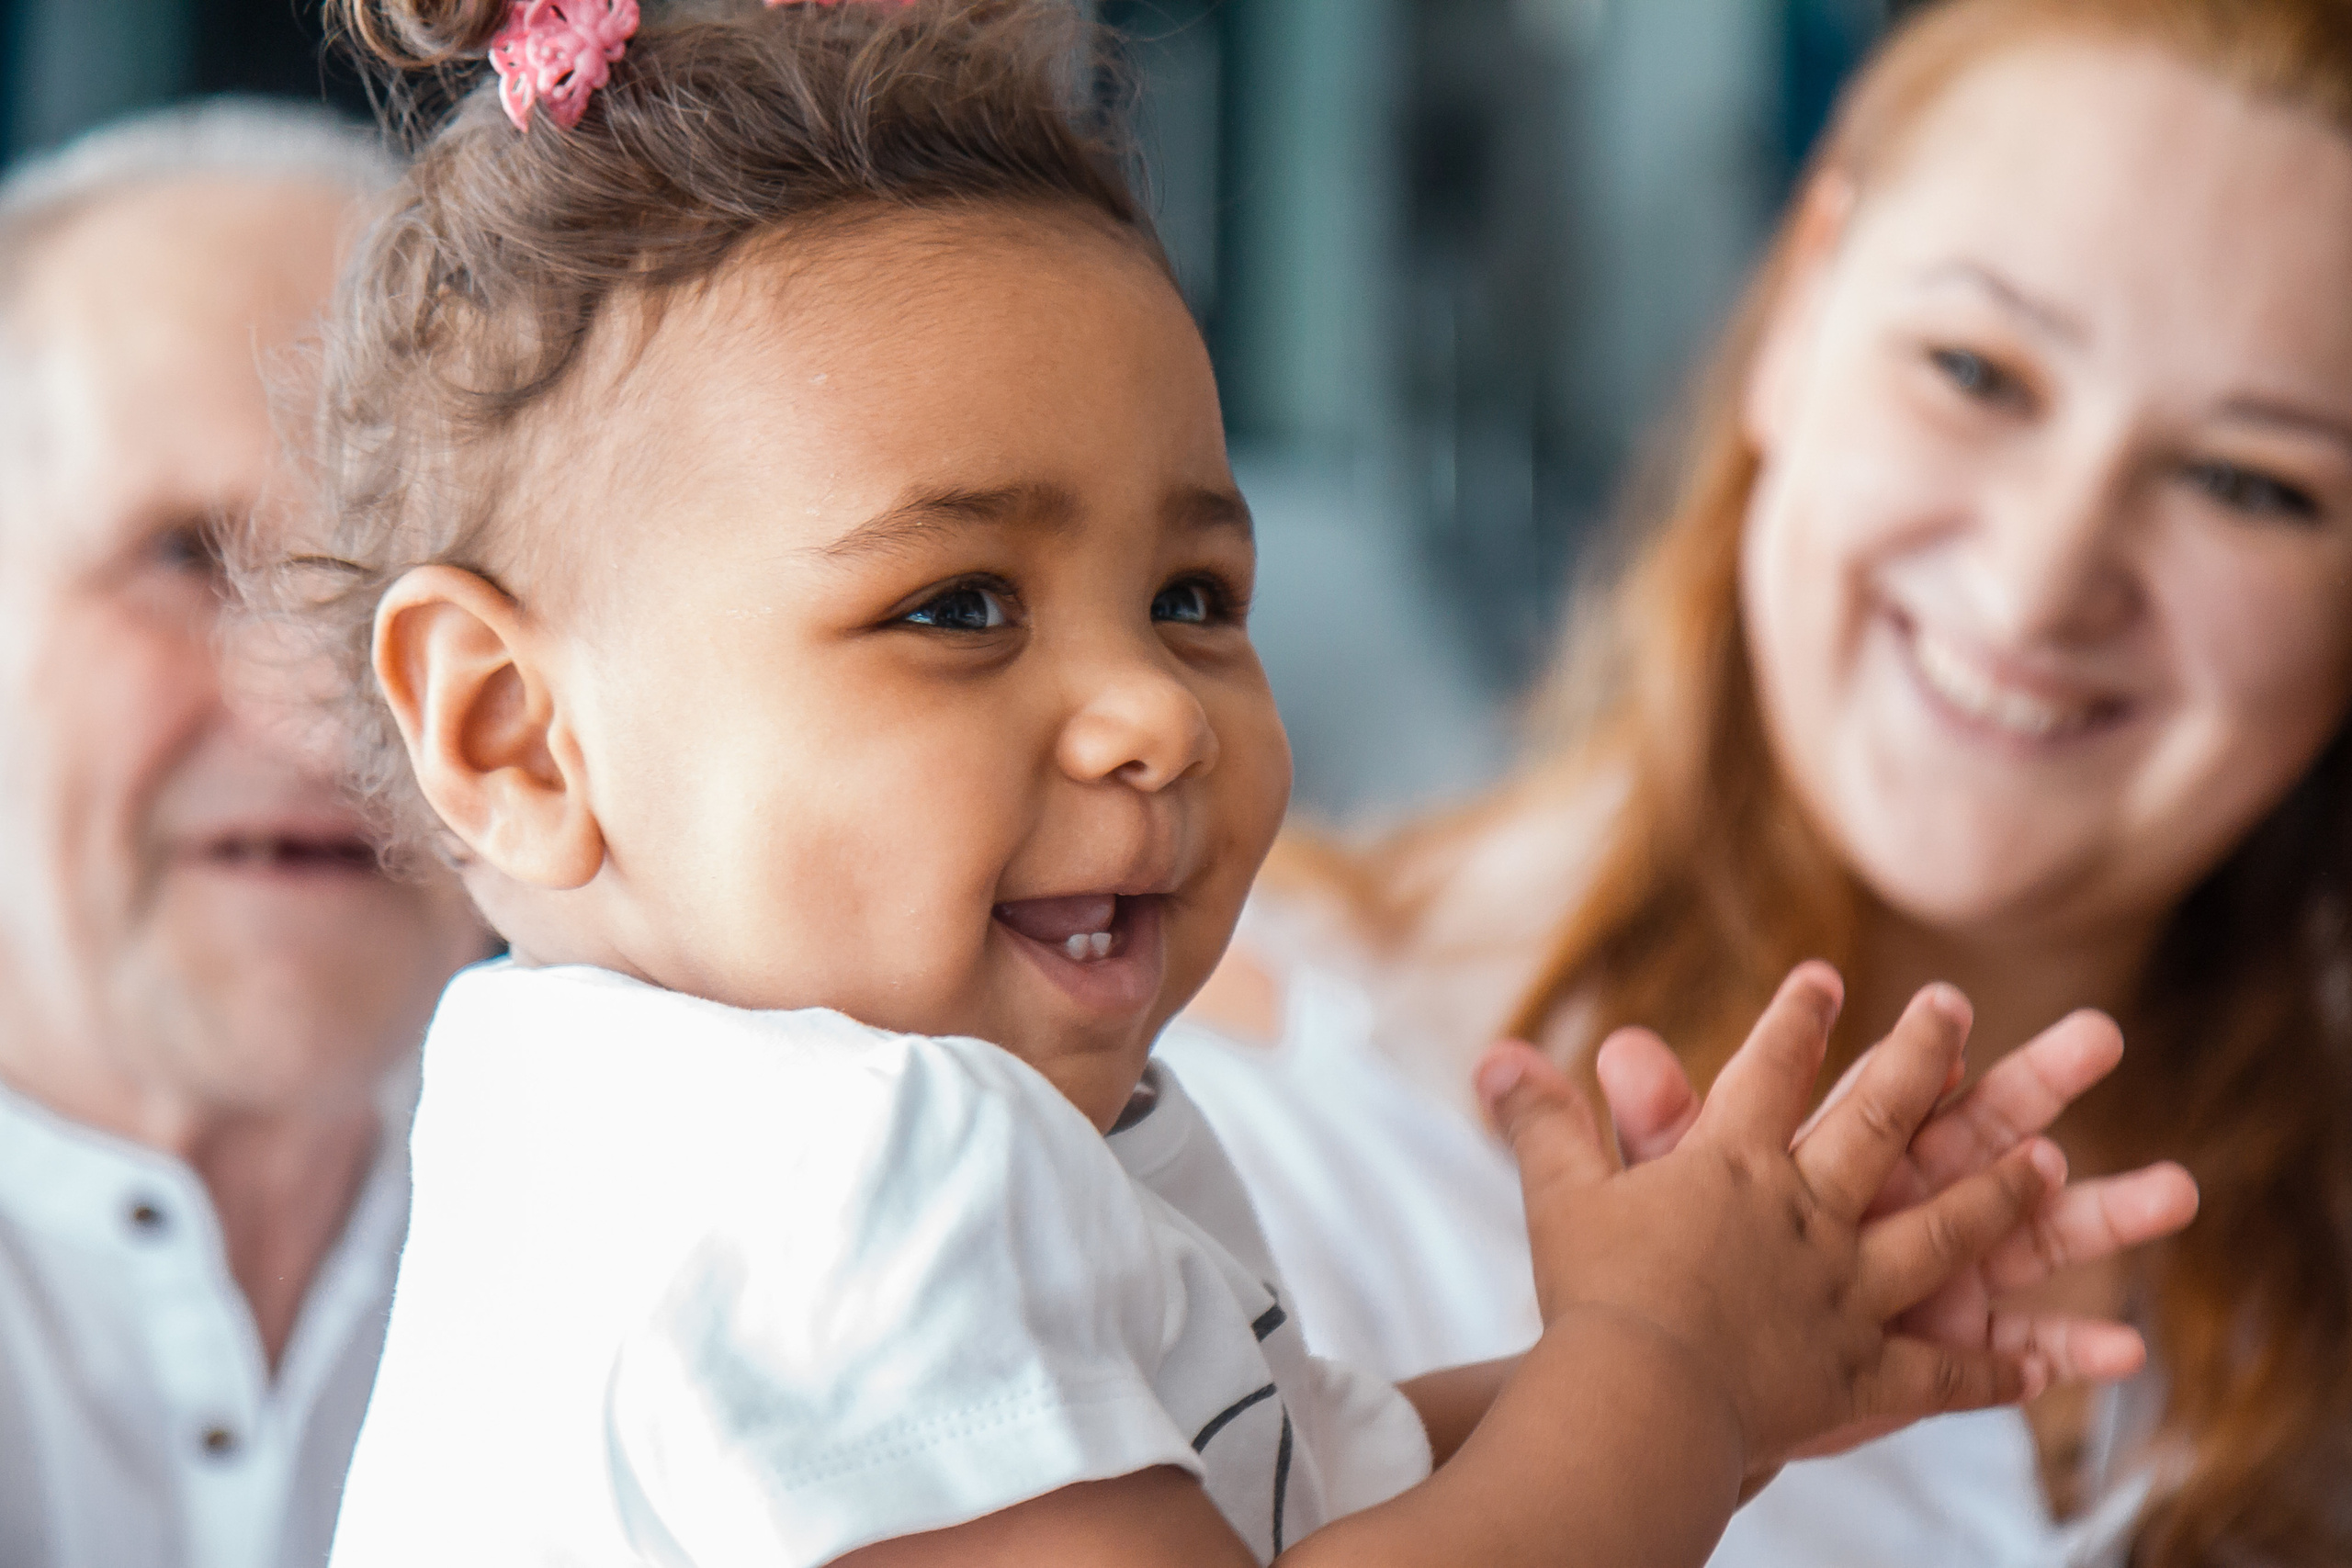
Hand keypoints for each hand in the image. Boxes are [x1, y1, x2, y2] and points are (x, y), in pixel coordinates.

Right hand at [1478, 964, 2061, 1489]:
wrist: (1638, 1401)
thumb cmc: (1593, 1296)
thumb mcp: (1560, 1197)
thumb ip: (1539, 1121)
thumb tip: (1493, 1052)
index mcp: (1733, 1166)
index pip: (1771, 1073)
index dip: (1796, 1021)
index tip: (1822, 978)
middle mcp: (1807, 1213)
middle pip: (1879, 1121)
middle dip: (1918, 1056)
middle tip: (1952, 1005)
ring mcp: (1849, 1290)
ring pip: (1944, 1230)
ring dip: (1999, 1192)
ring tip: (2048, 1159)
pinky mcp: (1864, 1372)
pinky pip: (1943, 1373)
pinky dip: (1995, 1371)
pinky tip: (2042, 1366)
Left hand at [1596, 988, 2198, 1460]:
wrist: (1677, 1371)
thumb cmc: (1664, 1271)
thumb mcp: (1652, 1193)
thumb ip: (1648, 1125)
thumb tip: (1590, 1050)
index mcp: (1830, 1155)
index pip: (1875, 1093)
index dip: (1907, 1056)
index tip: (1951, 1007)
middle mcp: (1895, 1201)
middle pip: (1974, 1132)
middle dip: (2035, 1085)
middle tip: (2100, 1035)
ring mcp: (1930, 1273)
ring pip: (2028, 1234)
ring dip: (2099, 1211)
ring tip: (2175, 1187)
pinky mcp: (1940, 1353)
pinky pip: (2016, 1352)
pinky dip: (2067, 1351)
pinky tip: (2126, 1351)